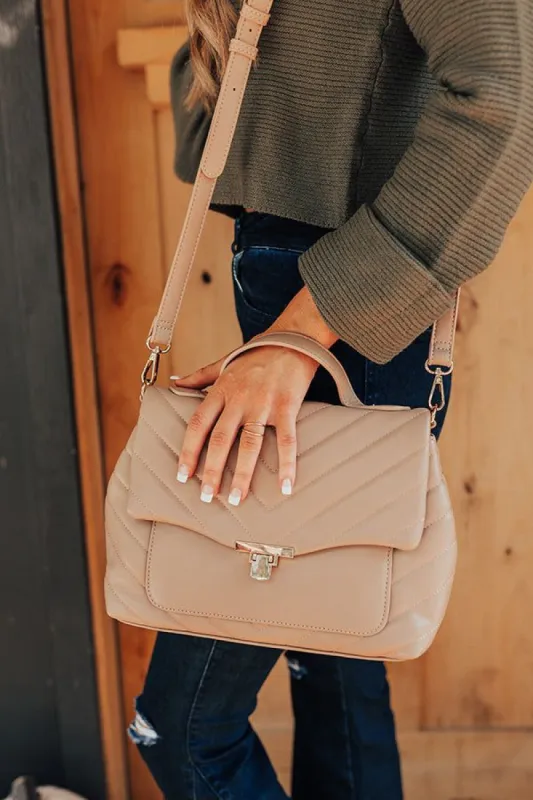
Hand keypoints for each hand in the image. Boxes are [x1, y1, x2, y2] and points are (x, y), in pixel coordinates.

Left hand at [173, 345, 317, 504]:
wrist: (294, 337)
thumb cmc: (258, 352)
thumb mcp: (224, 362)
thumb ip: (199, 376)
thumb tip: (174, 382)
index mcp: (221, 390)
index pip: (198, 424)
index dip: (189, 451)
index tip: (183, 475)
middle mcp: (239, 399)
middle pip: (220, 439)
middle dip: (211, 470)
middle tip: (206, 496)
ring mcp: (263, 403)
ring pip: (249, 444)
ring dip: (242, 473)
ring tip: (237, 498)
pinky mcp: (287, 406)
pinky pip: (286, 439)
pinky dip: (287, 464)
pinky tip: (286, 486)